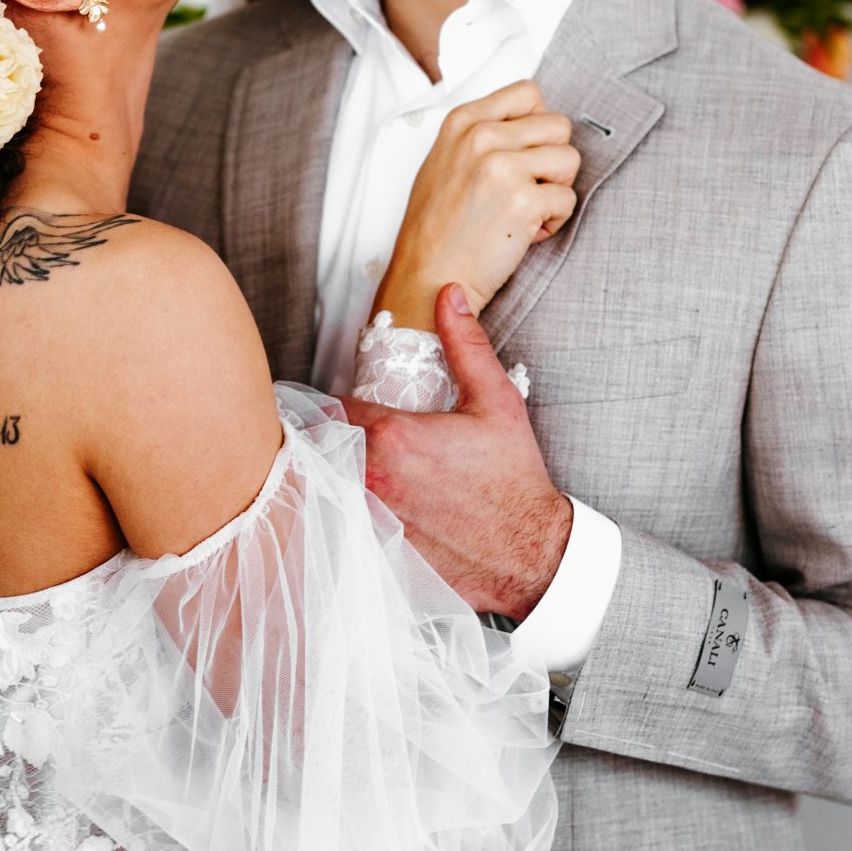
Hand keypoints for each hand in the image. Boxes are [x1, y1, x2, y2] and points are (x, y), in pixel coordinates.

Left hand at [341, 284, 572, 618]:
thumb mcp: (497, 401)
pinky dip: (349, 513)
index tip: (351, 405)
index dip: (338, 403)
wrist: (529, 554)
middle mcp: (373, 477)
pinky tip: (373, 509)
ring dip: (335, 475)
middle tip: (347, 436)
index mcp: (394, 436)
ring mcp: (371, 518)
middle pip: (322, 446)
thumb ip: (465, 345)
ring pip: (329, 486)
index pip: (333, 407)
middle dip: (329, 438)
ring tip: (357, 471)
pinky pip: (345, 524)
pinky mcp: (376, 549)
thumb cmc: (514, 482)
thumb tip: (449, 297)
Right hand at [373, 79, 579, 328]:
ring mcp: (501, 166)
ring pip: (570, 159)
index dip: (537, 125)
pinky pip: (567, 199)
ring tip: (524, 209)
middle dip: (551, 160)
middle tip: (526, 188)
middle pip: (558, 125)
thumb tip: (532, 124)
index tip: (525, 153)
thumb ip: (485, 134)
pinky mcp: (522, 200)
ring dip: (555, 189)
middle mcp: (481, 137)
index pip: (528, 93)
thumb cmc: (436, 227)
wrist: (429, 276)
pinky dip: (553, 221)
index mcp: (462, 121)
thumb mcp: (446, 160)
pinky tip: (523, 232)